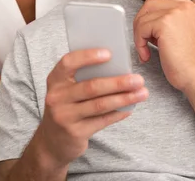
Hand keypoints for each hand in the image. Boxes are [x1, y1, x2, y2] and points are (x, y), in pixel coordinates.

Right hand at [35, 48, 148, 167]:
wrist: (52, 142)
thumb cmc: (67, 107)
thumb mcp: (67, 90)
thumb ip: (84, 78)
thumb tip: (118, 67)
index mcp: (55, 80)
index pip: (68, 62)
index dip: (88, 57)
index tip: (109, 54)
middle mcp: (57, 97)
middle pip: (91, 86)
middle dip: (118, 82)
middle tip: (138, 79)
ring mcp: (65, 116)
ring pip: (100, 104)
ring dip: (124, 98)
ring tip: (142, 93)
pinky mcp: (75, 132)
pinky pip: (102, 121)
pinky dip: (119, 113)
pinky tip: (130, 108)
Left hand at [131, 0, 194, 91]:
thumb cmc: (186, 61)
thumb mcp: (179, 32)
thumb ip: (167, 19)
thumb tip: (146, 16)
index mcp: (188, 7)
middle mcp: (183, 6)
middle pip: (149, 3)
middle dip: (141, 22)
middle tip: (144, 41)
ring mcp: (175, 13)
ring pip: (143, 16)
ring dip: (140, 35)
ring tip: (147, 50)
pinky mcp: (165, 23)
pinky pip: (141, 28)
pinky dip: (140, 43)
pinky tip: (147, 54)